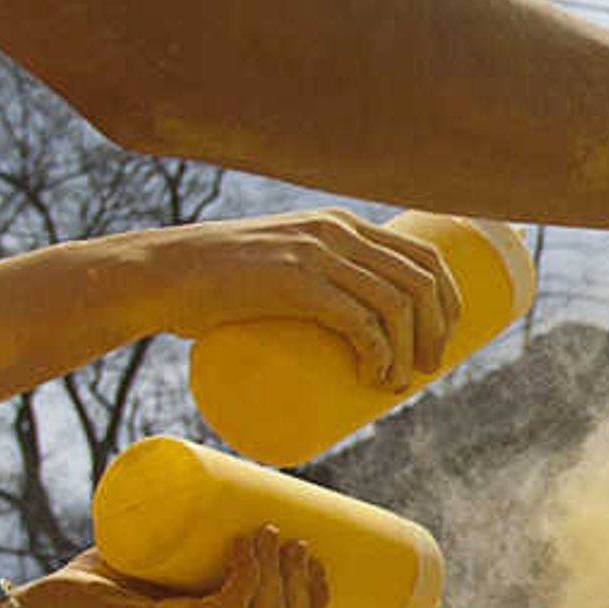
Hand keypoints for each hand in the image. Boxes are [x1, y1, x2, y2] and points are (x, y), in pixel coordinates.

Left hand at [22, 530, 329, 607]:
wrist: (48, 605)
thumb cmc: (102, 580)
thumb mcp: (164, 558)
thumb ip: (188, 533)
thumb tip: (221, 483)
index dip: (318, 596)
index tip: (317, 552)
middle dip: (305, 581)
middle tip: (295, 537)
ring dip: (280, 573)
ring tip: (270, 532)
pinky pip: (227, 604)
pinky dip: (247, 572)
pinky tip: (245, 542)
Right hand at [131, 209, 464, 390]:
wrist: (159, 277)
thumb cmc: (216, 283)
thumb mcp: (278, 267)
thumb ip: (312, 281)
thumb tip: (349, 331)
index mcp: (341, 224)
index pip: (424, 255)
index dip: (449, 300)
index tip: (447, 338)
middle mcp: (336, 231)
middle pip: (420, 281)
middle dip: (438, 330)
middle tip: (427, 370)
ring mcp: (314, 255)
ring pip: (396, 303)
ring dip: (412, 349)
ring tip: (401, 383)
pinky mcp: (292, 283)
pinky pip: (358, 319)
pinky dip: (378, 353)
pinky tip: (377, 375)